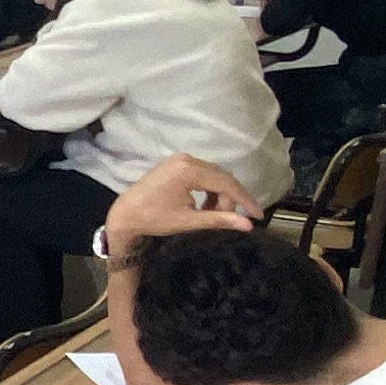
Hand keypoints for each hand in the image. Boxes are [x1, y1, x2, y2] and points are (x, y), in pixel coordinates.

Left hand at [102, 155, 262, 256]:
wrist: (127, 213)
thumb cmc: (155, 219)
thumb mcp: (189, 221)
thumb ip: (219, 220)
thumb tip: (248, 225)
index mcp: (189, 170)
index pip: (227, 184)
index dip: (245, 200)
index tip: (258, 215)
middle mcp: (187, 159)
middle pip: (223, 177)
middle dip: (231, 199)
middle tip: (233, 219)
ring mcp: (182, 158)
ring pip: (215, 175)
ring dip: (220, 194)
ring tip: (214, 214)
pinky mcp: (178, 162)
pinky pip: (204, 173)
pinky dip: (210, 188)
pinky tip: (205, 205)